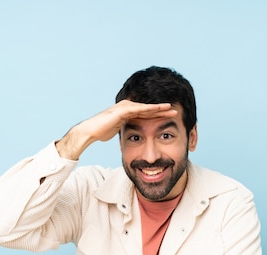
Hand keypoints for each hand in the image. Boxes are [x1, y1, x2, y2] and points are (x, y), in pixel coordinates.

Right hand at [56, 100, 176, 159]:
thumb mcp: (117, 131)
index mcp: (127, 112)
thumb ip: (125, 130)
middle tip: (176, 111)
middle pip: (149, 109)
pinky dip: (151, 109)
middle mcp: (128, 107)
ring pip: (147, 107)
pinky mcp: (124, 109)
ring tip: (172, 109)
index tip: (169, 118)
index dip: (158, 116)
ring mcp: (126, 106)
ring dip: (160, 108)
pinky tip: (161, 109)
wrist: (90, 131)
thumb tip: (130, 136)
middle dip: (163, 110)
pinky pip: (141, 109)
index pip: (146, 114)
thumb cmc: (101, 132)